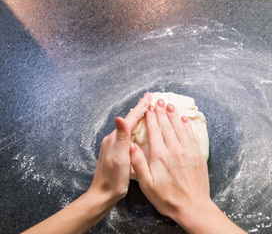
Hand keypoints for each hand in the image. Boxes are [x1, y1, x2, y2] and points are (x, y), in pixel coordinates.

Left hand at [22, 93, 151, 233]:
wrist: (103, 194)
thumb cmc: (113, 178)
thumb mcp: (119, 157)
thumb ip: (121, 137)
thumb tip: (119, 117)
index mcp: (115, 138)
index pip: (130, 119)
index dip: (141, 107)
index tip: (149, 96)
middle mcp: (113, 139)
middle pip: (129, 120)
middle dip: (140, 109)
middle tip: (150, 100)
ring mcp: (114, 145)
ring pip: (128, 127)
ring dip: (138, 118)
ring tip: (147, 111)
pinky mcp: (117, 152)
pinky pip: (128, 135)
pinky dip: (136, 128)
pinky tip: (140, 130)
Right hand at [130, 99, 246, 233]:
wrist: (192, 207)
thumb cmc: (167, 198)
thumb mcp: (147, 184)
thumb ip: (138, 163)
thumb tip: (131, 145)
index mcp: (160, 156)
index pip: (154, 131)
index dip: (151, 118)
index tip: (149, 108)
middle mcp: (175, 150)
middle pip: (167, 126)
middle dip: (162, 113)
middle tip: (159, 101)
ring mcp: (188, 151)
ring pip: (180, 128)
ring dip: (174, 116)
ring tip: (170, 105)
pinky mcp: (197, 155)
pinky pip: (191, 136)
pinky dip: (187, 126)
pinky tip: (184, 120)